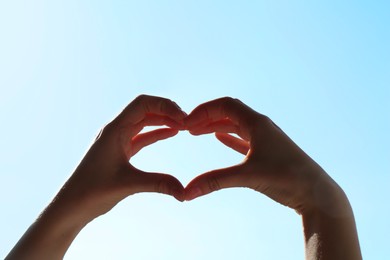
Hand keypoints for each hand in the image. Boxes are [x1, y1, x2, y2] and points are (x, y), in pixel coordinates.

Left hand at [6, 95, 186, 259]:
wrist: (70, 206)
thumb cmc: (91, 192)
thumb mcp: (128, 185)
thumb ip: (158, 184)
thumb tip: (184, 191)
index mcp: (114, 130)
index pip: (143, 104)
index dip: (165, 106)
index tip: (184, 119)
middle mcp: (115, 130)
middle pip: (145, 109)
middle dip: (167, 112)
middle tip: (188, 122)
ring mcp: (117, 139)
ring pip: (144, 121)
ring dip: (163, 121)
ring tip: (183, 126)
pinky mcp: (119, 150)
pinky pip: (141, 135)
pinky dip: (156, 132)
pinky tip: (170, 134)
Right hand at [184, 97, 339, 213]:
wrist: (316, 192)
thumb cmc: (287, 178)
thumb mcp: (247, 176)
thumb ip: (215, 181)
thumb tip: (186, 193)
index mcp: (257, 123)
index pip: (225, 105)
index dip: (203, 111)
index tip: (187, 123)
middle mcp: (261, 126)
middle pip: (228, 113)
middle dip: (206, 117)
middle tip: (187, 128)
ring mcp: (265, 138)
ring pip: (235, 125)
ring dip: (215, 126)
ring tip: (196, 132)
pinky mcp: (267, 152)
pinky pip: (243, 138)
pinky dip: (229, 137)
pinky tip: (219, 139)